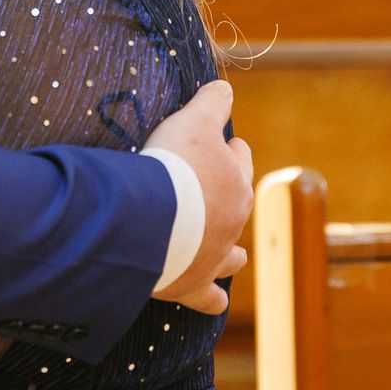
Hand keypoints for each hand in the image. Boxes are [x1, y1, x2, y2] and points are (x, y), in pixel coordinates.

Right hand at [145, 80, 251, 316]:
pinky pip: (209, 298)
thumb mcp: (192, 121)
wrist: (152, 220)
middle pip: (237, 203)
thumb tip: (225, 87)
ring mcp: (214, 255)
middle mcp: (232, 221)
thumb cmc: (173, 167)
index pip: (238, 158)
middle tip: (213, 187)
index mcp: (234, 181)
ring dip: (230, 252)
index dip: (230, 148)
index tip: (224, 143)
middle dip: (229, 195)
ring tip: (231, 253)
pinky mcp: (193, 285)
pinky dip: (211, 299)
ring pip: (232, 255)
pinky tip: (214, 302)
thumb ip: (211, 102)